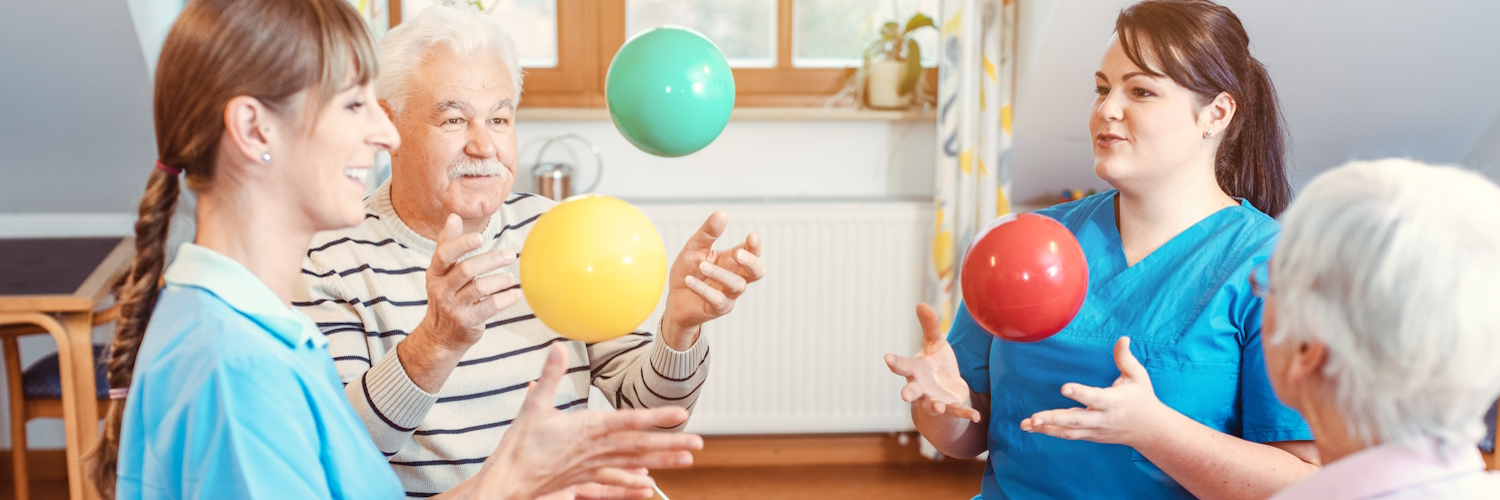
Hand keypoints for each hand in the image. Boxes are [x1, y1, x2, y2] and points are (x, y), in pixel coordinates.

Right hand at [419, 213, 519, 352]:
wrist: (439, 337)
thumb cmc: (446, 296)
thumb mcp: (441, 272)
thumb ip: (448, 245)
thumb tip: (453, 216)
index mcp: (435, 273)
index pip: (444, 254)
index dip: (461, 244)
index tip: (480, 237)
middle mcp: (441, 289)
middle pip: (467, 269)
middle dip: (491, 260)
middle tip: (510, 255)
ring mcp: (453, 307)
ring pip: (479, 288)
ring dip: (500, 280)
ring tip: (512, 278)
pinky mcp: (467, 322)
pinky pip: (490, 306)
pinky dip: (505, 298)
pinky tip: (515, 294)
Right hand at [472, 344, 703, 499]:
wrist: (507, 483)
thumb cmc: (519, 446)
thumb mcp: (532, 405)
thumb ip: (549, 376)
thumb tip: (558, 346)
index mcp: (586, 429)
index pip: (627, 422)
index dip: (655, 417)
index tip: (680, 414)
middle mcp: (595, 450)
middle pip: (639, 447)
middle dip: (670, 443)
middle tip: (698, 443)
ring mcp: (592, 468)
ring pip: (634, 464)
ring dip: (662, 461)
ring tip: (687, 459)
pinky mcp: (585, 480)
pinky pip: (615, 483)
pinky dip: (633, 484)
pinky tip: (649, 485)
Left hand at [660, 211, 765, 349]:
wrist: (674, 299)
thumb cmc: (687, 272)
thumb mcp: (694, 248)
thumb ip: (708, 233)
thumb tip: (722, 213)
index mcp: (731, 260)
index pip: (752, 253)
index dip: (755, 246)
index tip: (752, 237)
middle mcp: (733, 277)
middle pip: (757, 272)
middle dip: (751, 262)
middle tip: (739, 254)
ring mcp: (728, 294)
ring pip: (737, 285)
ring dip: (720, 274)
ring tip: (702, 266)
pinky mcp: (717, 309)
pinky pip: (717, 299)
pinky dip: (703, 289)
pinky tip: (690, 280)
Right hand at [884, 304, 981, 422]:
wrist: (946, 390)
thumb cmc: (936, 364)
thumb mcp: (935, 343)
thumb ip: (929, 326)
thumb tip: (921, 303)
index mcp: (915, 370)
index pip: (902, 365)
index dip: (895, 362)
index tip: (887, 357)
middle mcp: (921, 387)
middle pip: (912, 390)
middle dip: (909, 392)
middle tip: (904, 395)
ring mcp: (934, 400)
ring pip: (931, 405)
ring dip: (933, 406)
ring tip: (937, 406)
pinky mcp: (951, 407)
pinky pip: (957, 412)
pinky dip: (965, 414)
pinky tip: (976, 416)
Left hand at [1020, 337, 1169, 445]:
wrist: (1150, 431)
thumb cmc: (1142, 398)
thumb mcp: (1138, 377)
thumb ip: (1126, 358)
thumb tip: (1122, 337)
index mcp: (1114, 402)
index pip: (1095, 398)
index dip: (1080, 394)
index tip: (1063, 387)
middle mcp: (1102, 418)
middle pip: (1076, 420)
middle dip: (1054, 419)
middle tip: (1034, 417)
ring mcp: (1095, 430)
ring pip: (1069, 431)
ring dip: (1046, 428)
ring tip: (1026, 424)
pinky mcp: (1090, 435)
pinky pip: (1068, 435)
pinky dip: (1050, 432)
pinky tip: (1032, 428)